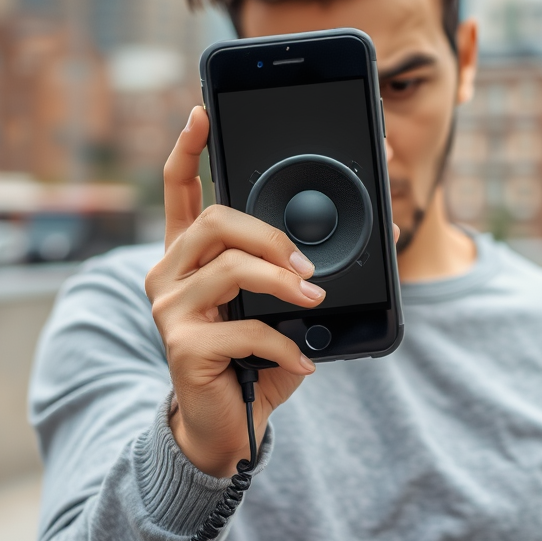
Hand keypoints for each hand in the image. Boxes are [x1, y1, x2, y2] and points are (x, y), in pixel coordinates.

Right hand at [145, 106, 398, 476]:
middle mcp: (167, 273)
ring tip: (313, 303)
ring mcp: (168, 308)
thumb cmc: (256, 359)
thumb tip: (374, 229)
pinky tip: (303, 362)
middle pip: (215, 220)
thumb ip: (296, 266)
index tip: (202, 112)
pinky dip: (286, 345)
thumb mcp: (278, 304)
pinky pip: (245, 326)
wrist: (228, 428)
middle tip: (308, 267)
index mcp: (188, 256)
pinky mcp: (181, 345)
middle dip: (271, 235)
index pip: (179, 189)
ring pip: (231, 267)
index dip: (188, 148)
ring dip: (285, 284)